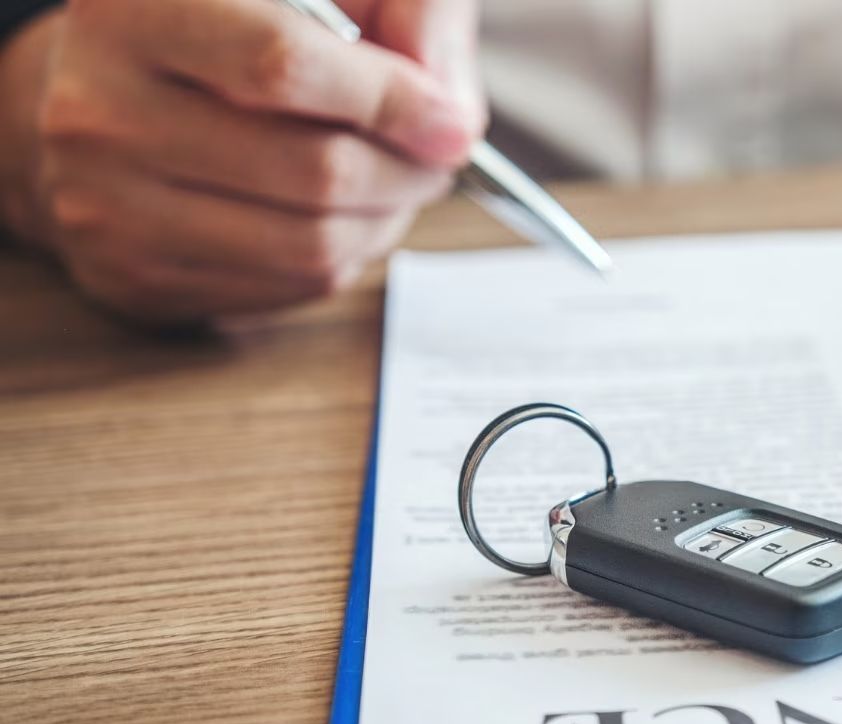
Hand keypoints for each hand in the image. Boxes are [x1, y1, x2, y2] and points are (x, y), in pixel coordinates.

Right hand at [0, 0, 483, 322]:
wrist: (96, 99)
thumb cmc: (231, 31)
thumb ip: (403, 11)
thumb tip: (451, 111)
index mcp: (136, 6)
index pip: (284, 64)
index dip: (392, 100)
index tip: (452, 120)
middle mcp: (101, 106)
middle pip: (316, 169)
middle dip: (408, 170)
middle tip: (437, 156)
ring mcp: (107, 203)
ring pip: (315, 243)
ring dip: (388, 219)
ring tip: (398, 183)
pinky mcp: (135, 277)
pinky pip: (291, 285)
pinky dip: (346, 254)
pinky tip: (344, 215)